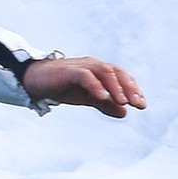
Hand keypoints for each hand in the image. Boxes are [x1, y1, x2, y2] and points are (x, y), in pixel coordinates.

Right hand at [22, 56, 145, 117]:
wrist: (35, 80)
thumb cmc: (62, 86)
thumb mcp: (87, 97)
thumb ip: (105, 104)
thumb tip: (124, 113)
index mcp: (100, 71)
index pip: (122, 77)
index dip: (134, 89)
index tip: (141, 105)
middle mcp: (94, 65)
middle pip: (117, 73)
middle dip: (130, 89)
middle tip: (138, 105)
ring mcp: (82, 67)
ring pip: (105, 72)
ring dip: (116, 87)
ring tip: (124, 102)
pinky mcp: (70, 71)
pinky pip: (86, 76)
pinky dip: (96, 86)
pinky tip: (102, 97)